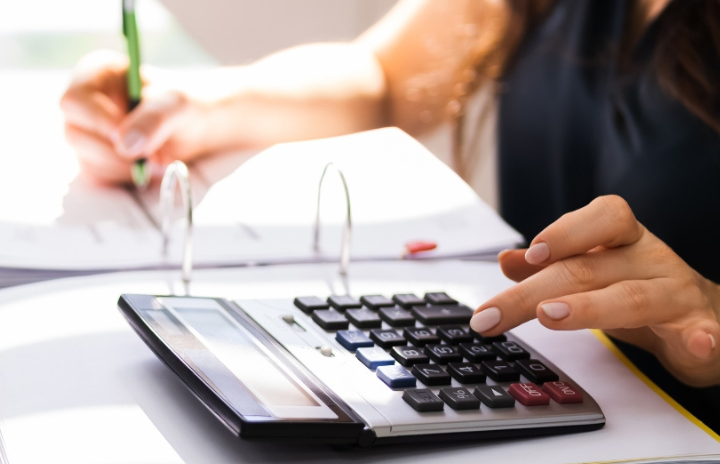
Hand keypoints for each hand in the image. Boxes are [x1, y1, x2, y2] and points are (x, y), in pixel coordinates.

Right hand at [60, 50, 211, 184]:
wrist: (196, 129)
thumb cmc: (184, 106)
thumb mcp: (178, 104)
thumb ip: (154, 118)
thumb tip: (124, 144)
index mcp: (97, 74)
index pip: (75, 100)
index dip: (98, 122)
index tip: (125, 136)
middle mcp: (85, 102)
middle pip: (74, 133)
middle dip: (115, 151)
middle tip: (151, 156)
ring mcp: (86, 131)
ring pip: (85, 158)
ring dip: (124, 166)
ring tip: (156, 159)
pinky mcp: (94, 157)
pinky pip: (97, 174)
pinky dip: (123, 176)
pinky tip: (146, 167)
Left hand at [470, 195, 719, 386]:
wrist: (699, 315)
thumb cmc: (635, 286)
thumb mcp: (591, 272)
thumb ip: (549, 267)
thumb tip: (506, 260)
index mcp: (622, 239)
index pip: (602, 217)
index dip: (566, 232)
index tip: (531, 254)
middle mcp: (648, 258)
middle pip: (589, 268)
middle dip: (534, 292)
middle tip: (493, 315)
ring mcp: (676, 292)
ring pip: (634, 297)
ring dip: (591, 308)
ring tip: (551, 317)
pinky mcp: (699, 329)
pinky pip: (703, 332)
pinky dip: (702, 337)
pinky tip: (697, 343)